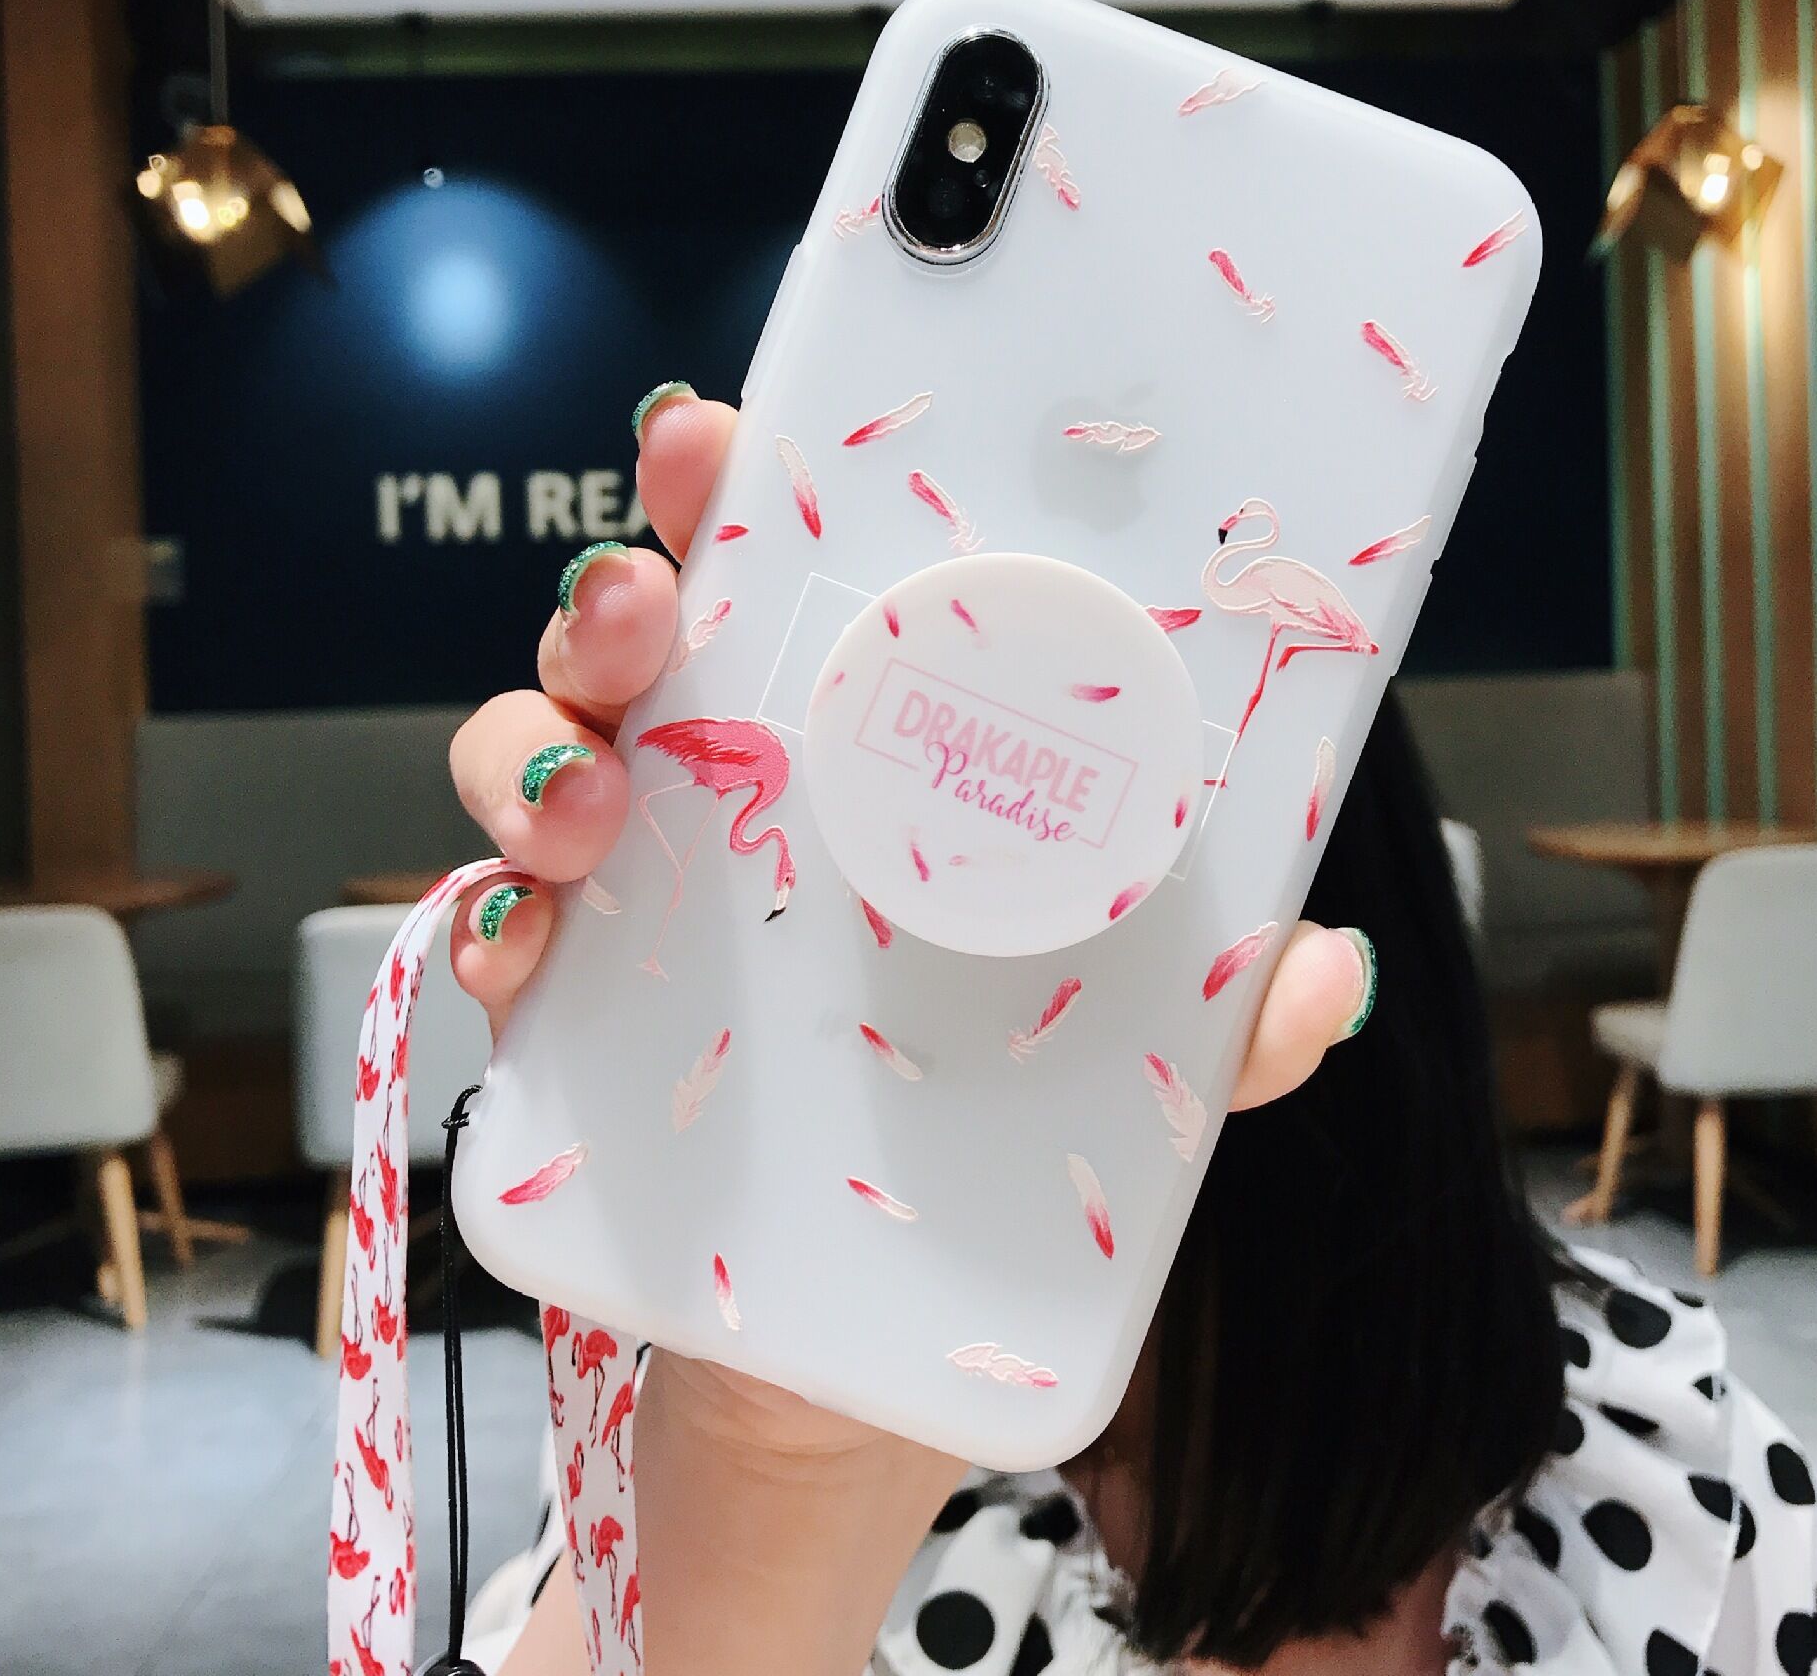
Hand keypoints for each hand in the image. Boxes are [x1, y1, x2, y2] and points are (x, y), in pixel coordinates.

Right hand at [452, 385, 1376, 1673]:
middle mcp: (738, 805)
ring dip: (531, 745)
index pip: (802, 596)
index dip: (754, 501)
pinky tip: (524, 938)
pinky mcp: (572, 1021)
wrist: (849, 1377)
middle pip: (650, 652)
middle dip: (621, 594)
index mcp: (865, 767)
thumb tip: (1323, 968)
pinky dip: (493, 919)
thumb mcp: (1112, 1089)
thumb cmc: (971, 1158)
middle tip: (644, 596)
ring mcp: (641, 904)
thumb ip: (1210, 1024)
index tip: (734, 439)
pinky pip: (499, 935)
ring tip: (583, 789)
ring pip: (541, 760)